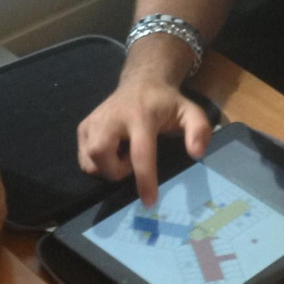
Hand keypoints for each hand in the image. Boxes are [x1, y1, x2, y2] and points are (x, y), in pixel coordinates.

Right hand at [77, 73, 211, 205]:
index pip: (140, 153)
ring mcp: (93, 121)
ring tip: (123, 154)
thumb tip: (196, 153)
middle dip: (116, 171)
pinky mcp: (83, 127)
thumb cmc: (166, 103)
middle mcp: (112, 118)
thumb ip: (199, 131)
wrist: (141, 82)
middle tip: (132, 163)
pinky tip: (112, 151)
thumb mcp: (190, 112)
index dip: (144, 179)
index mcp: (140, 117)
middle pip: (101, 156)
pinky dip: (98, 164)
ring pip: (89, 161)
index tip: (149, 201)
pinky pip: (84, 159)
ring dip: (107, 169)